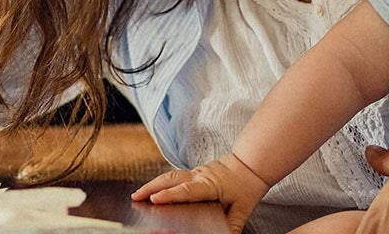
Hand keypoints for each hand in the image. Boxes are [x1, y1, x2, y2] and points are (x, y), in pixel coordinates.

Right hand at [132, 153, 270, 232]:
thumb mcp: (243, 209)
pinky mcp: (195, 172)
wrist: (252, 163)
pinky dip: (161, 182)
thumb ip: (233, 225)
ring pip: (170, 176)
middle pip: (171, 179)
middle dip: (151, 188)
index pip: (187, 190)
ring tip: (138, 194)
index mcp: (210, 184)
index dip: (170, 195)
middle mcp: (200, 176)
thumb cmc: (247, 185)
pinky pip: (174, 176)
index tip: (154, 199)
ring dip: (153, 184)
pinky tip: (154, 190)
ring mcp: (196, 172)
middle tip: (136, 197)